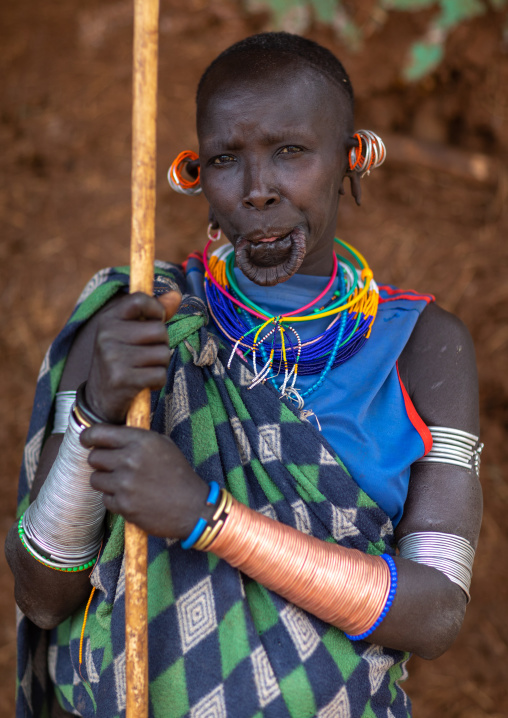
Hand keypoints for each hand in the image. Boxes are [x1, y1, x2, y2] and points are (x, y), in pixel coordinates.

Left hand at [81, 424, 210, 537]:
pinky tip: (132, 498)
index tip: (86, 440)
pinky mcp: (123, 505)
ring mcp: (125, 483)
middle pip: (94, 457)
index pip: (99, 433)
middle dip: (101, 462)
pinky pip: (105, 499)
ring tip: (124, 484)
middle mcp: (130, 459)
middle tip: (113, 466)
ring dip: (106, 481)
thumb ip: (137, 437)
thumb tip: (110, 434)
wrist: (192, 507)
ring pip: (95, 479)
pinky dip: (114, 499)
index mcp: (140, 441)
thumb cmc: (178, 474)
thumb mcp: (163, 445)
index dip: (88, 436)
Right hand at [85, 291, 180, 422]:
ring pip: (162, 354)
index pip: (139, 299)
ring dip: (160, 365)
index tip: (155, 320)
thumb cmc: (121, 360)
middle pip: (159, 330)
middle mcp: (107, 335)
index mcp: (107, 319)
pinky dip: (157, 382)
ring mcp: (113, 357)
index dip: (156, 309)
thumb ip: (153, 313)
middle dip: (161, 344)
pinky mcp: (122, 379)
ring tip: (143, 370)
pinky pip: (160, 375)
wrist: (99, 399)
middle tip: (146, 355)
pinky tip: (143, 384)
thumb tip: (176, 295)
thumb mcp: (129, 333)